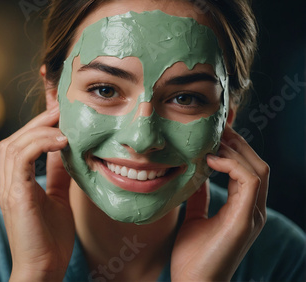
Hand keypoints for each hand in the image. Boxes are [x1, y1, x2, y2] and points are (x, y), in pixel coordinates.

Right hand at [0, 108, 74, 280]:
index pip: (20, 143)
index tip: (59, 110)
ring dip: (40, 130)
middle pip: (15, 139)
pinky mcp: (15, 195)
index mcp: (16, 182)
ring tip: (63, 123)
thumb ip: (58, 174)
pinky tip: (61, 142)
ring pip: (15, 145)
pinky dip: (39, 144)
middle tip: (62, 108)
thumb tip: (66, 150)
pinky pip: (21, 159)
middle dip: (38, 121)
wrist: (44, 270)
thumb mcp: (57, 197)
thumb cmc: (50, 239)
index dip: (37, 124)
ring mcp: (8, 188)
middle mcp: (8, 182)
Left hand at [171, 125, 268, 280]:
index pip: (247, 169)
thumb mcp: (195, 217)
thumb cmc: (192, 256)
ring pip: (258, 169)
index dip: (234, 149)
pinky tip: (210, 159)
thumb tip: (195, 172)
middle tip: (215, 128)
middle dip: (237, 143)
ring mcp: (252, 216)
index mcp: (243, 209)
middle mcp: (253, 210)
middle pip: (257, 164)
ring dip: (235, 150)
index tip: (213, 134)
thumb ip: (200, 196)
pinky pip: (249, 181)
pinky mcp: (244, 220)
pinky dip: (232, 165)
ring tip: (213, 139)